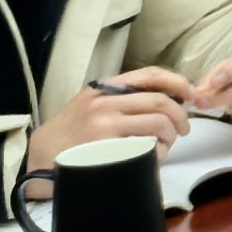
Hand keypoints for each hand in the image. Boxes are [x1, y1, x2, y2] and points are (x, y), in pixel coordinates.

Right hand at [27, 70, 190, 173]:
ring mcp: (105, 126)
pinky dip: (157, 152)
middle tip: (184, 128)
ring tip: (167, 144)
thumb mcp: (90, 103)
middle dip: (180, 115)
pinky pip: (144, 147)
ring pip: (157, 124)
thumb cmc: (70, 132)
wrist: (39, 157)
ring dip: (171, 135)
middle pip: (159, 102)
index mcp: (104, 87)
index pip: (149, 75)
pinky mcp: (105, 149)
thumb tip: (165, 98)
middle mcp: (105, 102)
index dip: (177, 82)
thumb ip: (121, 97)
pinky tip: (154, 157)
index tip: (191, 94)